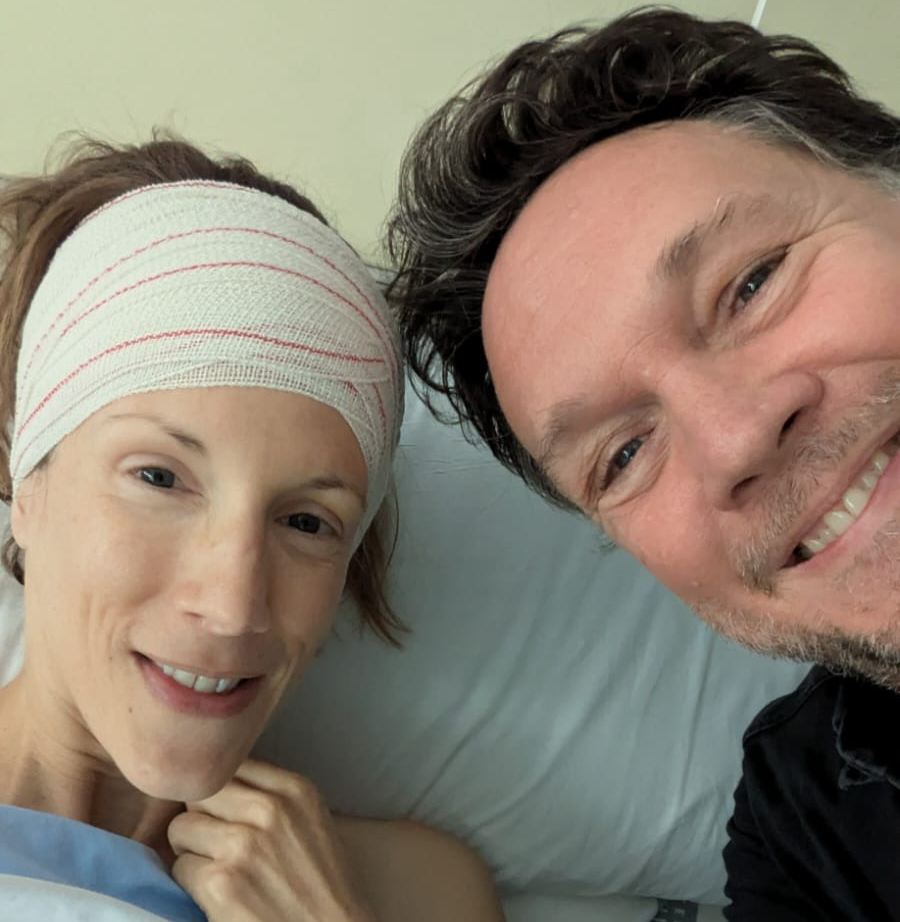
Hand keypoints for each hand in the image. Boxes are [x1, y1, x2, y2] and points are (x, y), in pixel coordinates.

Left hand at [168, 759, 375, 921]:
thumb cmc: (322, 886)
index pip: (232, 764)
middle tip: (216, 845)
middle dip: (201, 817)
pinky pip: (180, 866)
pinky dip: (190, 884)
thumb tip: (220, 782)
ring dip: (191, 850)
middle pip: (202, 791)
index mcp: (296, 790)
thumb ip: (272, 795)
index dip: (222, 792)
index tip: (226, 813)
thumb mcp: (310, 822)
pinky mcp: (221, 883)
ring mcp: (244, 844)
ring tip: (218, 870)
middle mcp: (270, 809)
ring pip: (182, 826)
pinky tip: (217, 896)